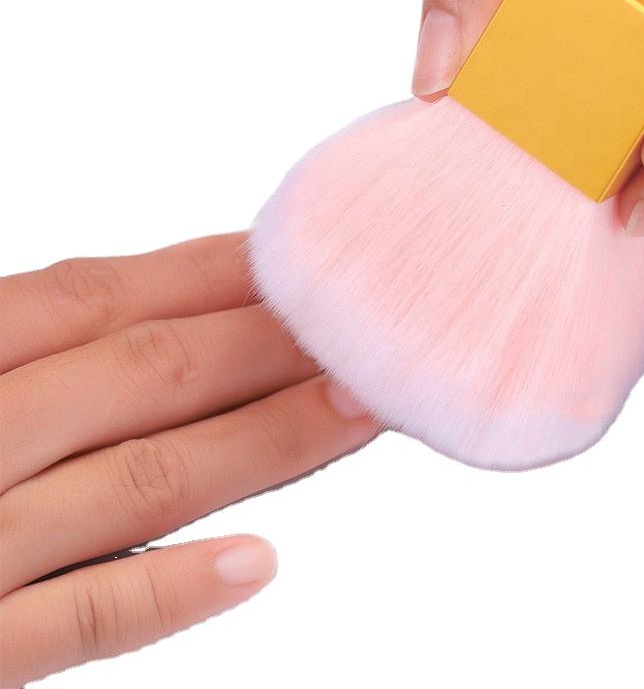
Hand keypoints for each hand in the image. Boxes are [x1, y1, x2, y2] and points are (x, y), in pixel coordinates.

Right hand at [0, 234, 375, 686]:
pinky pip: (64, 628)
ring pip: (134, 480)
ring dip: (259, 442)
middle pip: (137, 371)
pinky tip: (257, 565)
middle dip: (262, 342)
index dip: (208, 273)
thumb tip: (132, 315)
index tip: (300, 259)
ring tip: (358, 408)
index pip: (95, 297)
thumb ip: (21, 351)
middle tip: (366, 321)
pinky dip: (158, 593)